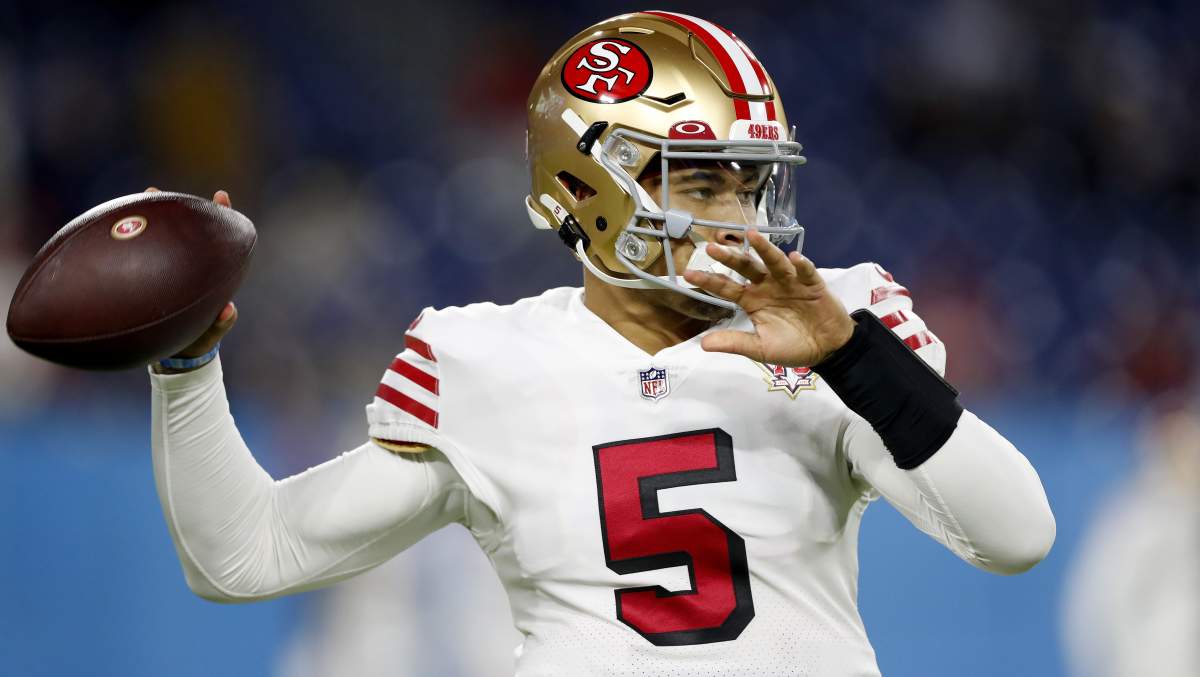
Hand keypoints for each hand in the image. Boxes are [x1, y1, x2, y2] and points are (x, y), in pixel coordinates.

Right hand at [147, 187, 239, 372]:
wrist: (177, 357)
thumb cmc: (198, 343)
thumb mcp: (210, 334)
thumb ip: (221, 324)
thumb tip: (230, 310)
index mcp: (208, 275)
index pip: (217, 240)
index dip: (220, 216)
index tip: (219, 196)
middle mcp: (188, 269)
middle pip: (183, 232)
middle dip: (173, 209)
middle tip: (156, 190)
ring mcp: (166, 273)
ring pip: (158, 242)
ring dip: (149, 221)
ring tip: (134, 201)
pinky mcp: (147, 283)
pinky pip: (139, 260)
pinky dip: (131, 246)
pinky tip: (114, 232)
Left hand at [682, 230, 853, 366]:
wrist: (826, 349)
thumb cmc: (792, 346)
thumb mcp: (760, 348)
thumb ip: (734, 343)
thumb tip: (703, 344)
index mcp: (752, 300)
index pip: (726, 287)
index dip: (709, 281)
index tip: (688, 274)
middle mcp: (767, 286)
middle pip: (746, 267)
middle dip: (730, 257)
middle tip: (712, 248)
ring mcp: (789, 282)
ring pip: (775, 262)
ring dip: (765, 248)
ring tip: (752, 235)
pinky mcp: (812, 284)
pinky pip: (806, 272)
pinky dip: (802, 265)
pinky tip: (794, 258)